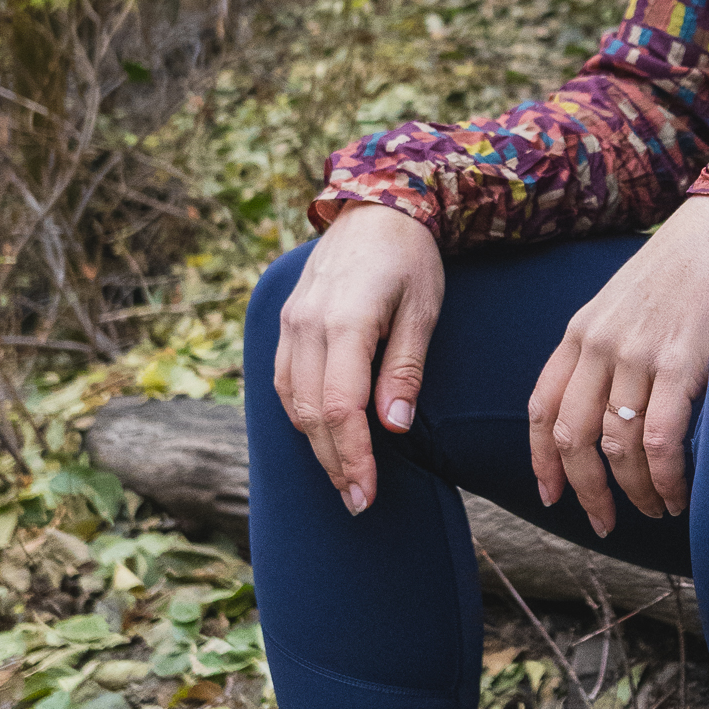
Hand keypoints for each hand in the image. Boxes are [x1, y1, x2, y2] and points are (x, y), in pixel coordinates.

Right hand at [274, 201, 444, 514]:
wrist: (375, 206)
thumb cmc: (410, 259)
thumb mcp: (423, 310)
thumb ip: (405, 369)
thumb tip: (393, 426)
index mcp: (345, 322)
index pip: (341, 408)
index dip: (353, 456)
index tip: (368, 493)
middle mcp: (307, 324)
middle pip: (311, 413)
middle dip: (334, 463)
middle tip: (359, 502)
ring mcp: (290, 322)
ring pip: (292, 400)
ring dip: (315, 446)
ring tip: (344, 479)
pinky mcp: (286, 322)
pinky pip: (285, 380)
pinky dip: (301, 415)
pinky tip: (322, 438)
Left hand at [529, 194, 708, 534]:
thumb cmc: (684, 272)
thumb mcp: (624, 305)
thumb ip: (607, 351)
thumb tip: (609, 414)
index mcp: (580, 332)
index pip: (543, 409)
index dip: (542, 462)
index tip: (553, 498)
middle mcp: (599, 345)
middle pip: (574, 438)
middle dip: (586, 492)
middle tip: (605, 523)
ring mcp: (637, 355)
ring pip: (617, 447)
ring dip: (635, 492)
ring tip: (656, 508)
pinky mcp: (680, 364)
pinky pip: (659, 442)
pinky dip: (666, 479)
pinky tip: (679, 493)